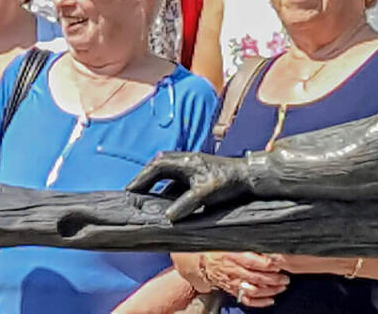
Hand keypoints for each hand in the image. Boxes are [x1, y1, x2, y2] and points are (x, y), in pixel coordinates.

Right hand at [127, 152, 254, 220]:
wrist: (248, 176)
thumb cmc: (227, 182)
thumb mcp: (205, 194)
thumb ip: (185, 204)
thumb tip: (168, 217)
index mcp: (184, 161)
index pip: (155, 167)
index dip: (141, 178)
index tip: (130, 190)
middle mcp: (185, 161)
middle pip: (158, 167)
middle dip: (144, 179)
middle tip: (133, 192)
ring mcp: (192, 167)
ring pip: (167, 174)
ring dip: (155, 183)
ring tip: (144, 197)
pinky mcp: (198, 174)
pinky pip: (176, 181)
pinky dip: (167, 189)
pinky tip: (166, 202)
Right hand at [199, 252, 288, 308]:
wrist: (203, 263)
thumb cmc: (218, 250)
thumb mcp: (230, 242)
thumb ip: (246, 244)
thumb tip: (264, 244)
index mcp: (232, 256)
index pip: (251, 261)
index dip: (266, 264)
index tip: (278, 264)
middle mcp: (233, 271)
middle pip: (256, 277)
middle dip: (273, 279)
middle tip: (284, 278)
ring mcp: (234, 282)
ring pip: (253, 290)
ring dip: (270, 290)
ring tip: (281, 287)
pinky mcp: (234, 290)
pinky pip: (247, 300)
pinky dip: (260, 302)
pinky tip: (270, 299)